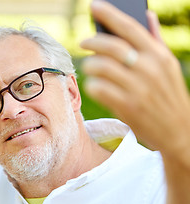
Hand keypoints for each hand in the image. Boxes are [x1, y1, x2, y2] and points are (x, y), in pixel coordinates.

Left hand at [80, 1, 189, 156]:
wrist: (178, 132)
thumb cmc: (169, 95)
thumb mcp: (168, 66)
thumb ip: (155, 40)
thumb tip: (147, 14)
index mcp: (159, 55)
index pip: (130, 28)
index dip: (109, 14)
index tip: (94, 5)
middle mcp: (149, 69)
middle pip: (111, 46)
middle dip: (92, 41)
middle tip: (83, 42)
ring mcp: (138, 89)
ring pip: (100, 67)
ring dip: (89, 65)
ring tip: (89, 67)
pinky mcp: (127, 107)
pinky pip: (98, 89)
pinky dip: (92, 85)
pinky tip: (94, 85)